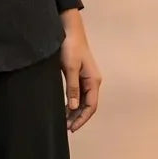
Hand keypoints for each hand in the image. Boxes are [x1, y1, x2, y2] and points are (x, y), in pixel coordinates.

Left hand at [59, 9, 101, 133]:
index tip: (72, 128)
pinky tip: (64, 108)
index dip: (82, 119)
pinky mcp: (79, 75)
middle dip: (78, 118)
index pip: (91, 106)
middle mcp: (92, 81)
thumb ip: (72, 87)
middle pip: (88, 105)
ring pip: (83, 100)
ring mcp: (86, 78)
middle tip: (65, 128)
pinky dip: (72, 103)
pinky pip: (78, 93)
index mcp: (93, 80)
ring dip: (75, 111)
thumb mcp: (70, 67)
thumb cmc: (70, 46)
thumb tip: (73, 107)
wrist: (69, 29)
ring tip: (64, 121)